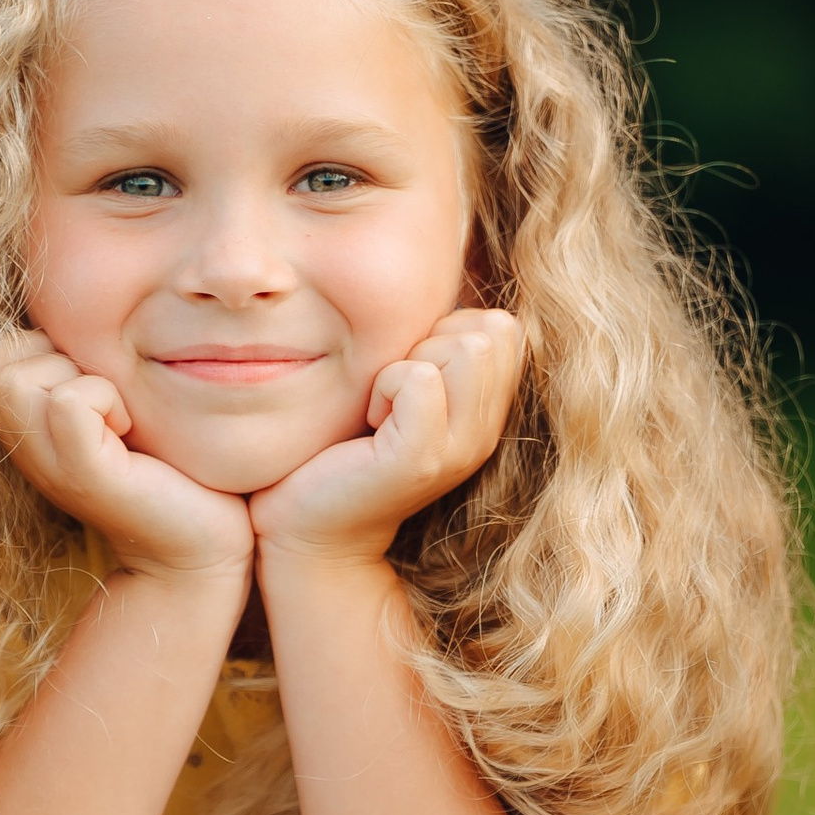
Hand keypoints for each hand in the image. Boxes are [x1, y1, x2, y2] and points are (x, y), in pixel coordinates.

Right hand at [0, 332, 253, 585]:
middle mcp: (21, 445)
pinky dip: (106, 400)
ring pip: (20, 375)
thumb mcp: (108, 401)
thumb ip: (77, 360)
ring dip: (83, 379)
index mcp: (21, 423)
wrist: (198, 544)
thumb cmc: (162, 462)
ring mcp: (44, 463)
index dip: (43, 349)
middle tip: (108, 403)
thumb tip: (65, 299)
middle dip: (56, 360)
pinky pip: (70, 401)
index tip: (92, 391)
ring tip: (119, 417)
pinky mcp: (82, 476)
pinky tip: (129, 432)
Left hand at [248, 307, 525, 565]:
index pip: (504, 325)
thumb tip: (442, 286)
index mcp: (486, 412)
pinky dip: (384, 384)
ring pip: (464, 346)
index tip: (406, 375)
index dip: (449, 330)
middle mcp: (485, 432)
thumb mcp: (399, 388)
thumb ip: (430, 346)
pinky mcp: (420, 460)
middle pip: (492, 330)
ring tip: (380, 405)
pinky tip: (368, 421)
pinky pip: (419, 377)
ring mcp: (460, 449)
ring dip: (407, 360)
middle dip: (432, 340)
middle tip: (390, 391)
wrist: (309, 529)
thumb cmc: (342, 449)